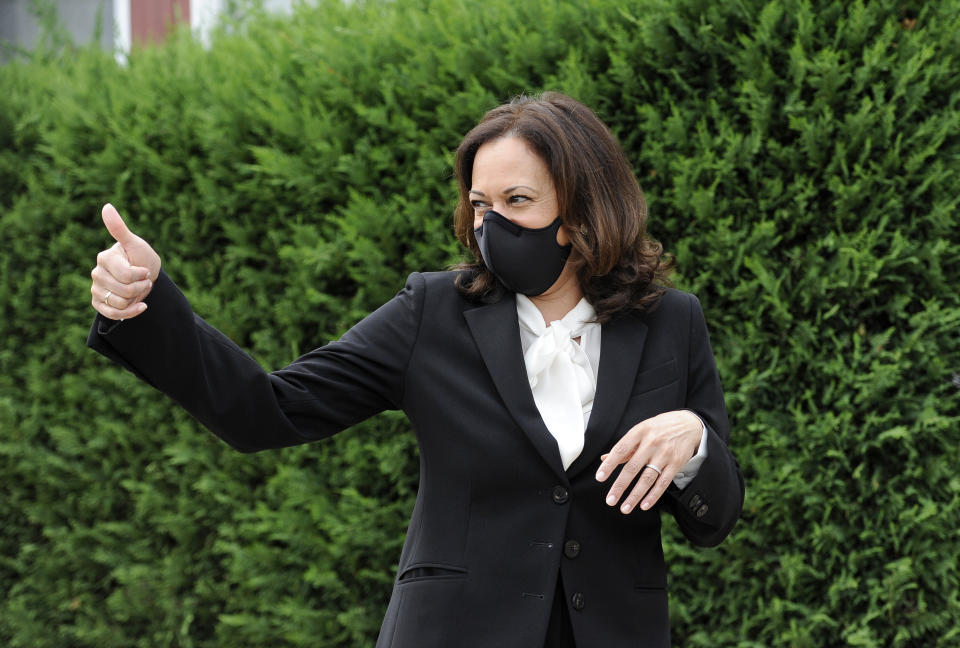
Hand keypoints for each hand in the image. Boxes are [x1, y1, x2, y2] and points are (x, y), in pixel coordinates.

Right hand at [90, 204, 161, 320]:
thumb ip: (119, 229)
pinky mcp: (99, 303)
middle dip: (140, 288)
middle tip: (143, 280)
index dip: (142, 276)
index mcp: (104, 258)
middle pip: (124, 291)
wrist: (146, 275)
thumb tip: (106, 206)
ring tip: (139, 290)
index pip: (126, 276)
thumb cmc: (141, 257)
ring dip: (136, 299)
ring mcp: (96, 289)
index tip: (145, 270)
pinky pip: (112, 314)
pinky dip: (130, 313)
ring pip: (119, 304)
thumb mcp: (135, 244)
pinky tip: (141, 306)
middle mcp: (96, 273)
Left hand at [595, 410, 702, 513]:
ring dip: (635, 496)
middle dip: (620, 486)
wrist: (689, 424)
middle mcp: (651, 443)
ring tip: (625, 508)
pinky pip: (663, 483)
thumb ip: (625, 447)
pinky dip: (653, 496)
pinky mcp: (676, 464)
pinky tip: (644, 505)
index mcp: (639, 432)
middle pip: (632, 468)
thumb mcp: (641, 430)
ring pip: (647, 479)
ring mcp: (664, 454)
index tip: (600, 478)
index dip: (609, 465)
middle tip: (610, 500)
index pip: (620, 450)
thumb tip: (604, 459)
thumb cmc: (660, 428)